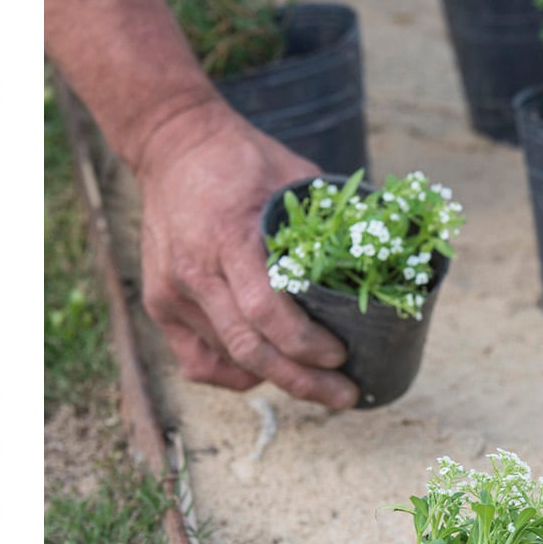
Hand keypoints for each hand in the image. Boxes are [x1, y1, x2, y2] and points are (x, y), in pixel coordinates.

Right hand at [134, 100, 358, 408]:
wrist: (172, 148)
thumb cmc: (241, 161)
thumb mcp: (292, 176)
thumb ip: (326, 220)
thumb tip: (383, 254)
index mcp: (227, 238)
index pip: (266, 311)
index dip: (306, 344)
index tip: (342, 355)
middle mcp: (193, 272)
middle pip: (249, 349)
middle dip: (301, 381)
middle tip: (343, 394)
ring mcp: (171, 293)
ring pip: (228, 360)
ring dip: (275, 377)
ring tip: (315, 382)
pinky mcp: (159, 305)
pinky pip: (197, 362)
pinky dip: (233, 375)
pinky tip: (263, 372)